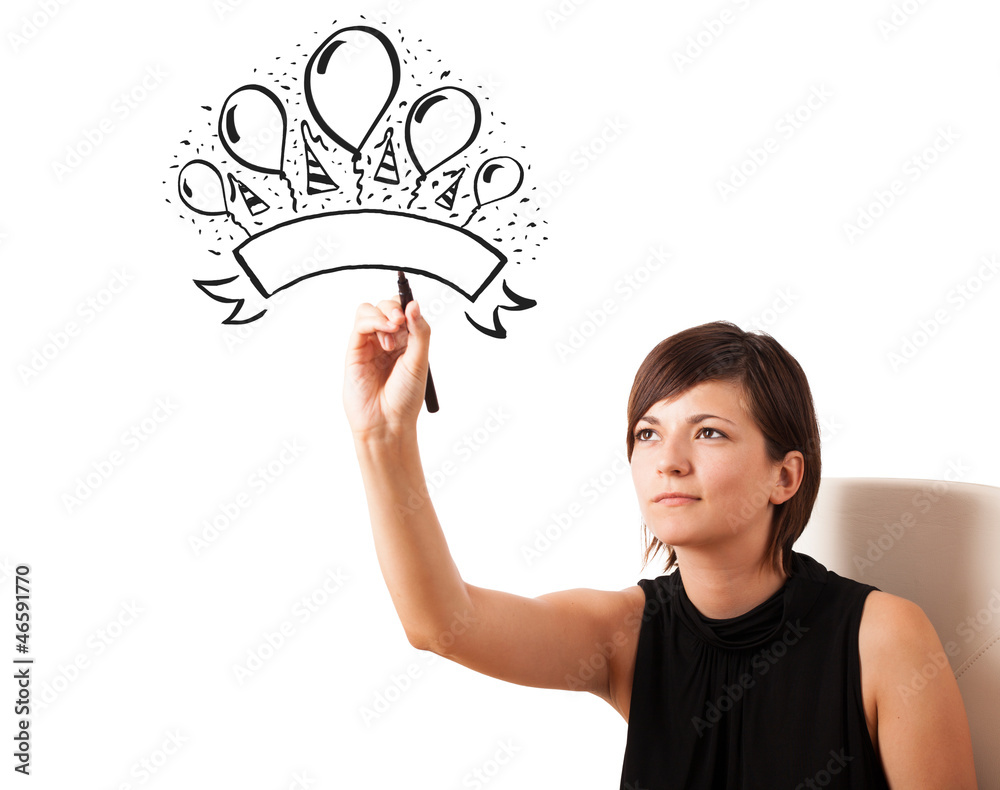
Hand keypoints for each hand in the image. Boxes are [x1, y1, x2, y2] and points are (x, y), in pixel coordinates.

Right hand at [343, 296, 430, 439]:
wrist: (387, 421)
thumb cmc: (405, 398)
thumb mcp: (420, 361)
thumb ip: (419, 331)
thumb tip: (414, 304)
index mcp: (407, 342)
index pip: (405, 311)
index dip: (407, 306)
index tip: (412, 311)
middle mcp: (388, 340)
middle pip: (386, 306)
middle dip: (394, 307)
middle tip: (401, 321)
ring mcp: (370, 344)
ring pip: (369, 310)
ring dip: (382, 315)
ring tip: (392, 336)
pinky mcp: (355, 350)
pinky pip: (360, 324)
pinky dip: (373, 322)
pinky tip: (385, 337)